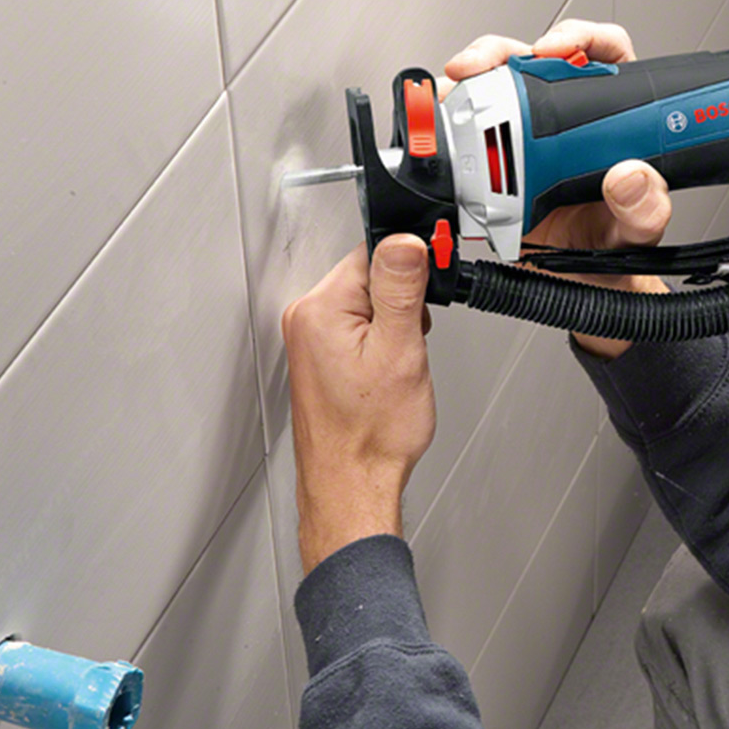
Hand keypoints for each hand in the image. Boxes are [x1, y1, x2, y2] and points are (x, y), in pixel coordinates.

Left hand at [282, 235, 434, 574]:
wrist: (353, 487)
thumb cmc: (370, 436)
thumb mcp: (400, 350)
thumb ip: (401, 288)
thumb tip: (404, 241)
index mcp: (319, 309)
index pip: (372, 254)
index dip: (409, 277)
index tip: (422, 305)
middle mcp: (306, 320)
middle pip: (369, 277)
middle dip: (402, 306)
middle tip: (408, 345)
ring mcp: (310, 340)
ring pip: (368, 304)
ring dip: (393, 326)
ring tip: (395, 366)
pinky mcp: (321, 358)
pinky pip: (359, 328)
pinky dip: (381, 343)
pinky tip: (384, 375)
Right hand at [443, 19, 671, 359]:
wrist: (580, 291)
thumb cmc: (613, 253)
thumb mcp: (636, 235)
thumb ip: (645, 209)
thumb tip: (631, 176)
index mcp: (610, 120)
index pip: (600, 53)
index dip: (578, 37)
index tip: (557, 50)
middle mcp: (565, 121)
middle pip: (531, 60)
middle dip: (498, 52)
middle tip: (482, 66)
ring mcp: (524, 141)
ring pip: (491, 89)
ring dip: (465, 83)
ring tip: (452, 92)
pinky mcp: (491, 165)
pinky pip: (464, 133)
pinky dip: (446, 123)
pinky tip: (439, 127)